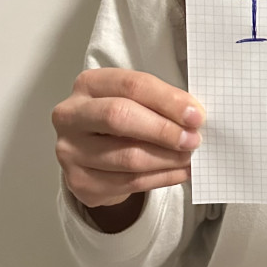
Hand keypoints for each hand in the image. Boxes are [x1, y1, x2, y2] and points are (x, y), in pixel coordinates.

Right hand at [52, 69, 205, 210]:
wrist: (91, 155)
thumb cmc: (120, 120)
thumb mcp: (134, 101)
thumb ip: (159, 103)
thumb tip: (194, 117)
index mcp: (88, 84)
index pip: (131, 85)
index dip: (167, 100)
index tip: (196, 115)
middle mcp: (71, 115)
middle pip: (120, 117)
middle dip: (164, 130)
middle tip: (193, 139)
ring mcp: (70, 150)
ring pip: (126, 156)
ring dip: (166, 159)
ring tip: (189, 157)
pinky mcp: (78, 181)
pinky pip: (127, 183)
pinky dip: (160, 178)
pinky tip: (178, 172)